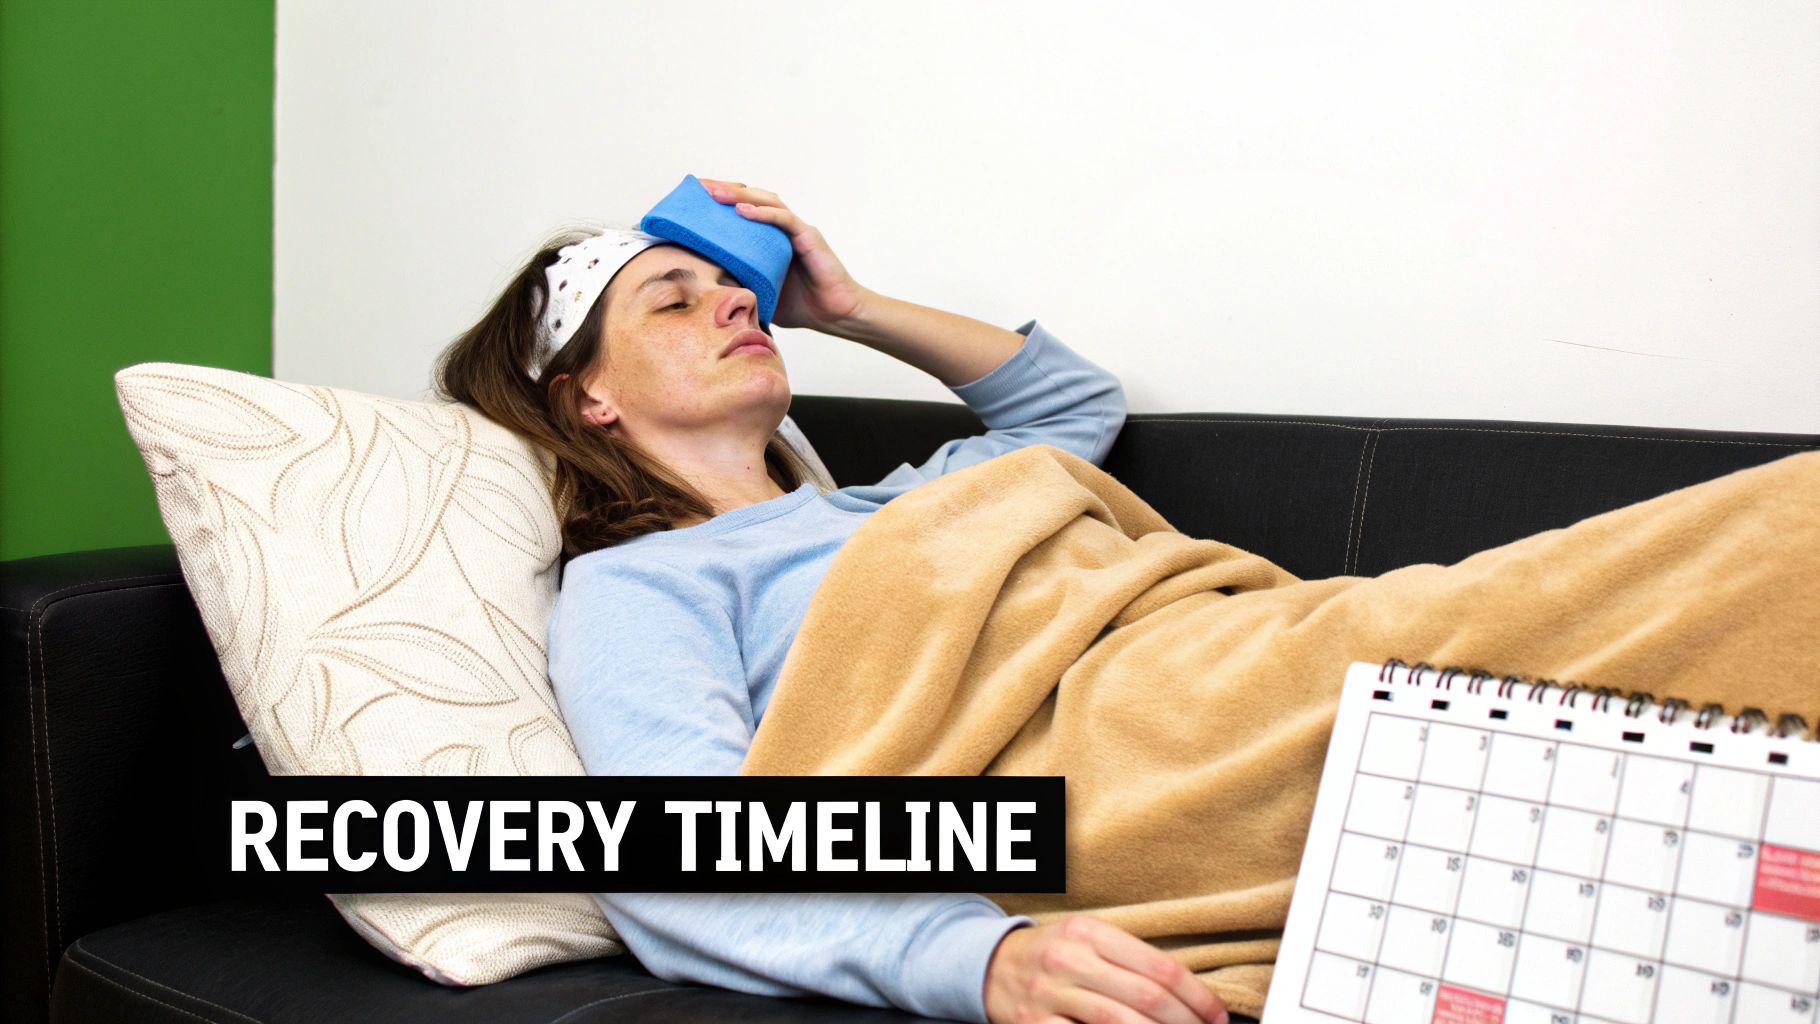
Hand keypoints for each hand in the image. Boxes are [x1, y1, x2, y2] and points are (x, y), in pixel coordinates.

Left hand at [695, 177, 872, 332]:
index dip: (720, 202)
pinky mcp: (809, 238)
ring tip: (714, 193)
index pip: (743, 211)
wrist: (835, 314)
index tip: (693, 199)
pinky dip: (764, 214)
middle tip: (697, 187)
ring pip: (767, 202)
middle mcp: (783, 229)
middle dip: (724, 190)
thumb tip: (707, 292)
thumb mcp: (761, 294)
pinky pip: (785, 220)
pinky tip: (743, 211)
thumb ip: (740, 285)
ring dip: (740, 195)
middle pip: (752, 198)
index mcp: (770, 239)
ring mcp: (797, 231)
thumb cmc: (802, 305)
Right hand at [984, 916, 1228, 1023]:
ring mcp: (1050, 996)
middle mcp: (1070, 961)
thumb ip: (1133, 959)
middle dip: (1187, 1023)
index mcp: (1090, 933)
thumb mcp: (1090, 938)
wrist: (991, 965)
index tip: (1216, 1014)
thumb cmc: (1055, 953)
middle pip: (1146, 998)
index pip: (1159, 967)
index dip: (1197, 996)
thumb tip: (1188, 994)